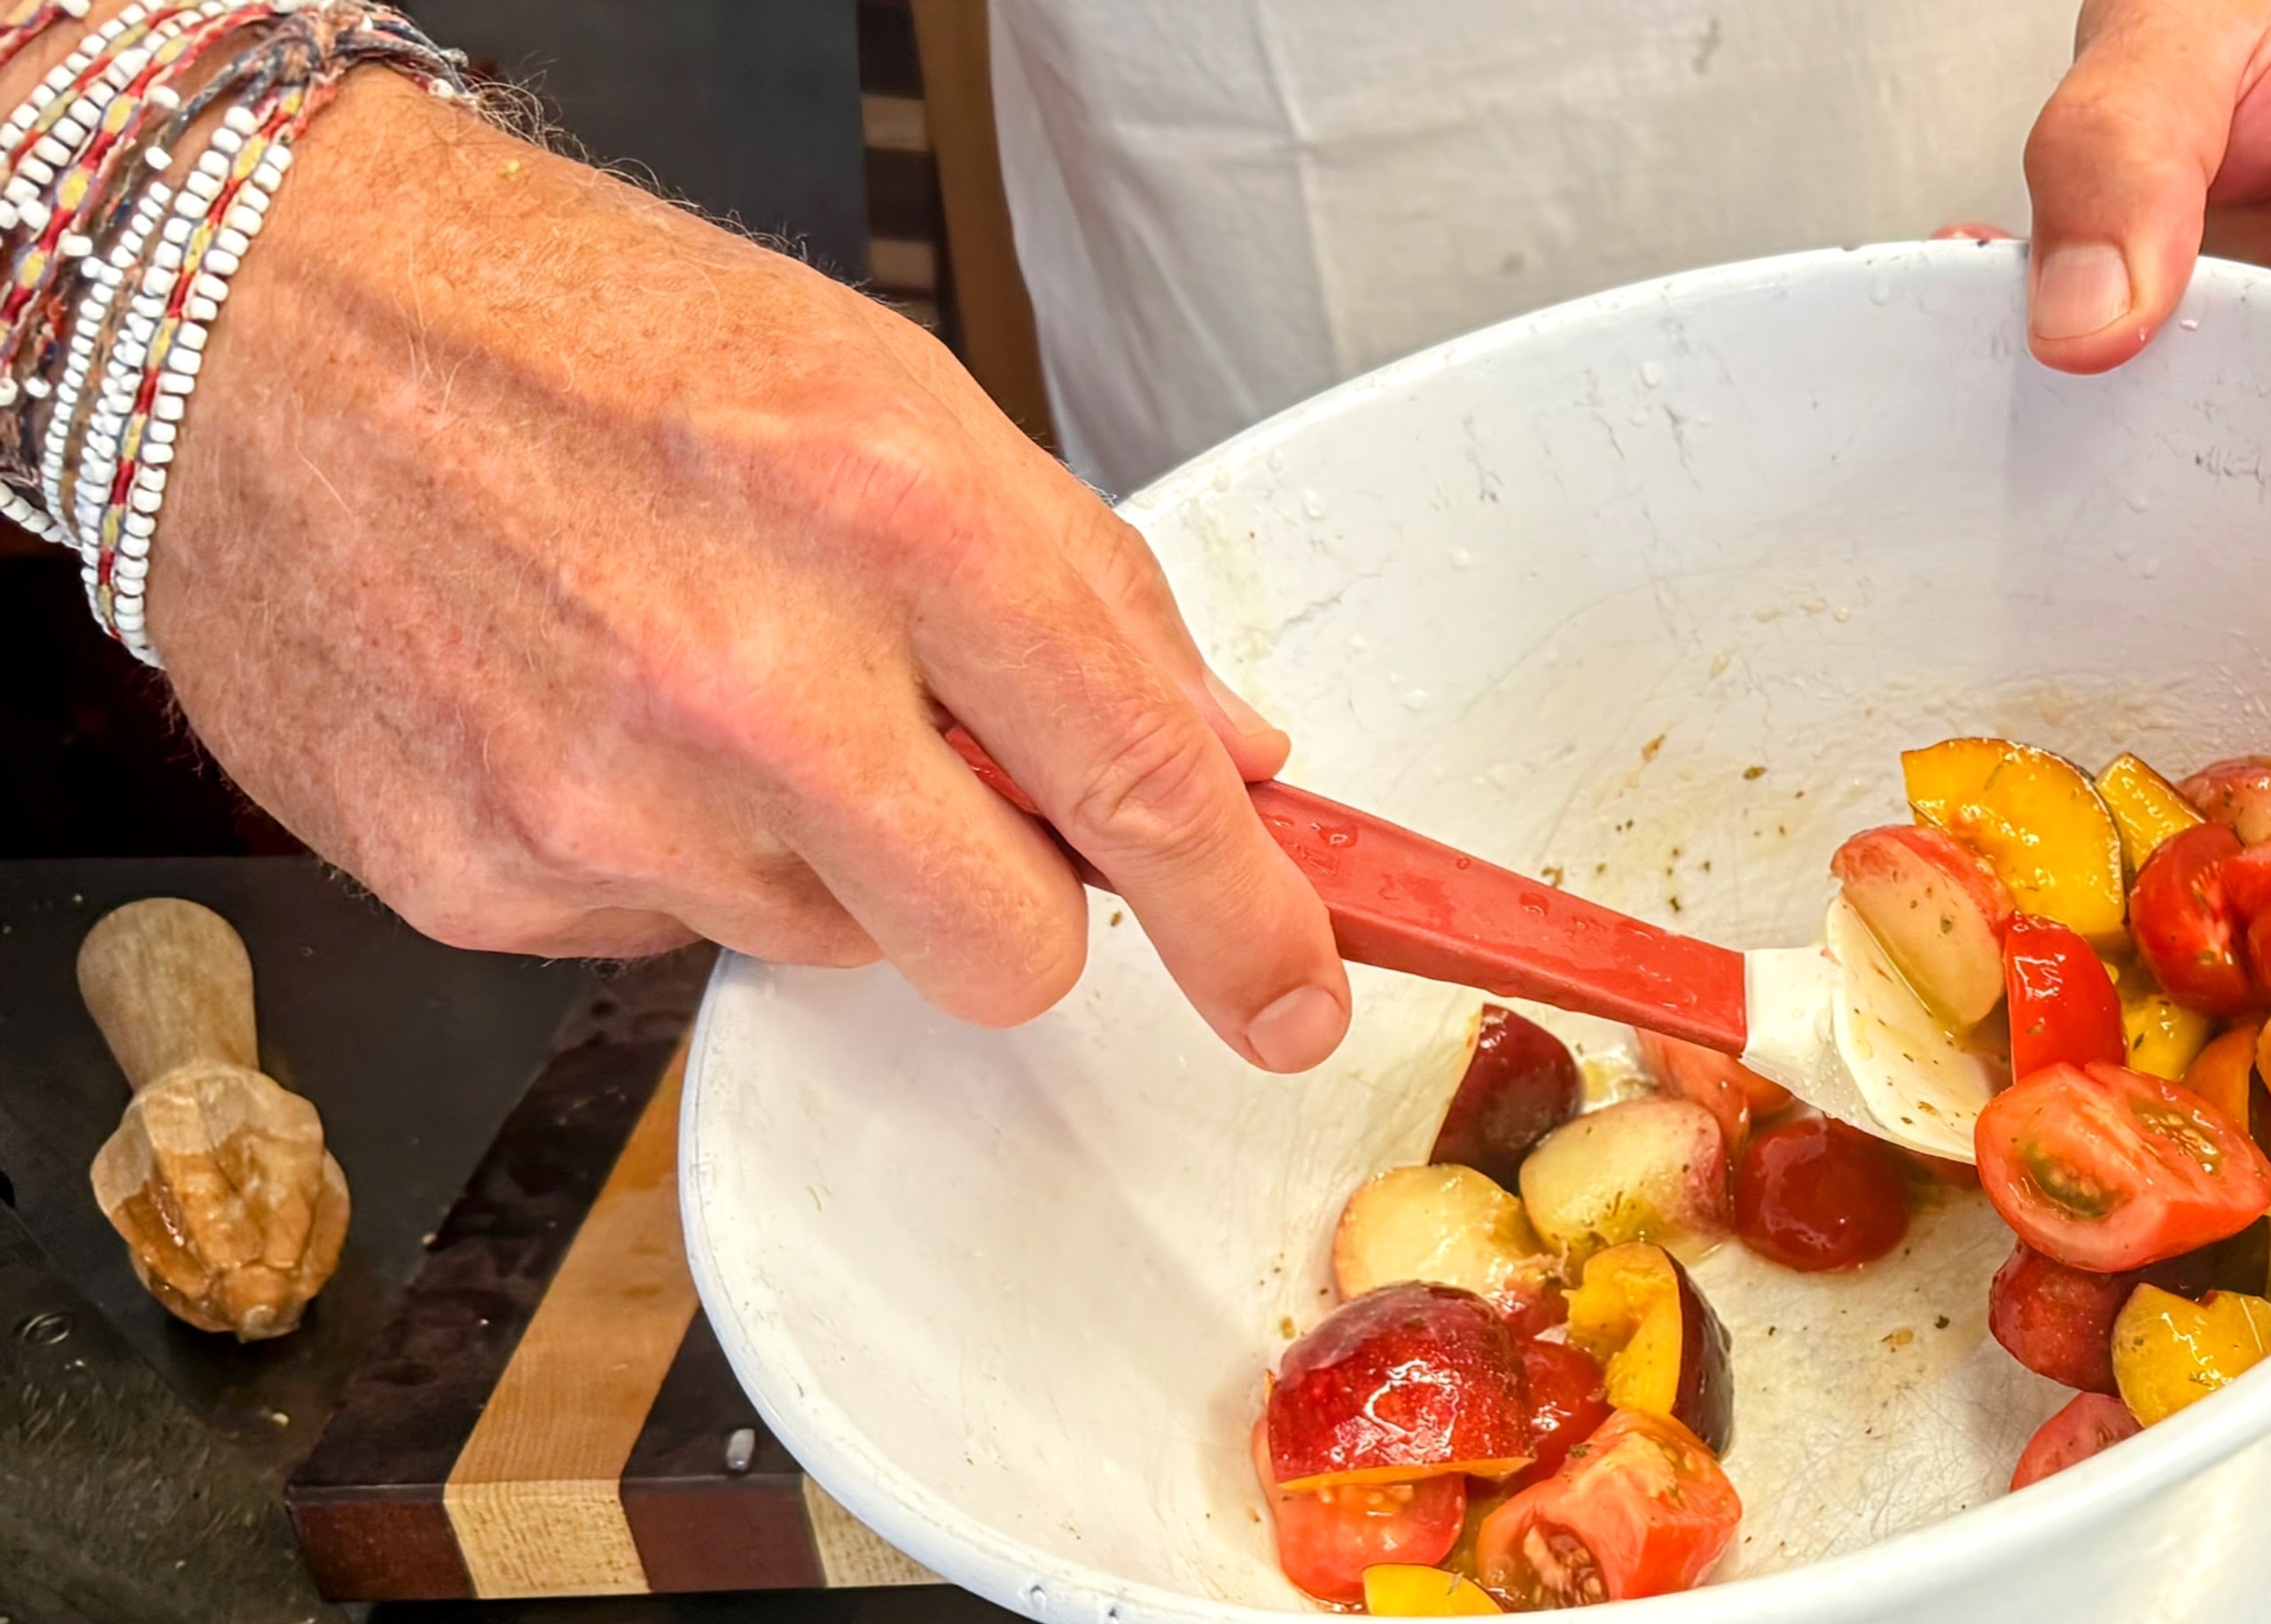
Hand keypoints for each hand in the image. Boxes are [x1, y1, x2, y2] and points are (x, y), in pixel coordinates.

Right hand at [145, 76, 1352, 1070]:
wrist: (261, 323)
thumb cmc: (574, 328)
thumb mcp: (884, 388)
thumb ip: (1079, 586)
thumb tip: (1217, 752)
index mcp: (884, 509)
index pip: (1137, 778)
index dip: (1246, 918)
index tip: (1289, 994)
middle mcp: (743, 674)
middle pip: (1008, 953)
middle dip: (1019, 905)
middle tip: (950, 789)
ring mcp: (596, 798)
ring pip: (835, 949)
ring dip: (823, 854)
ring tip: (715, 685)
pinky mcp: (478, 879)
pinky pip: (667, 939)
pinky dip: (671, 854)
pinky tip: (595, 717)